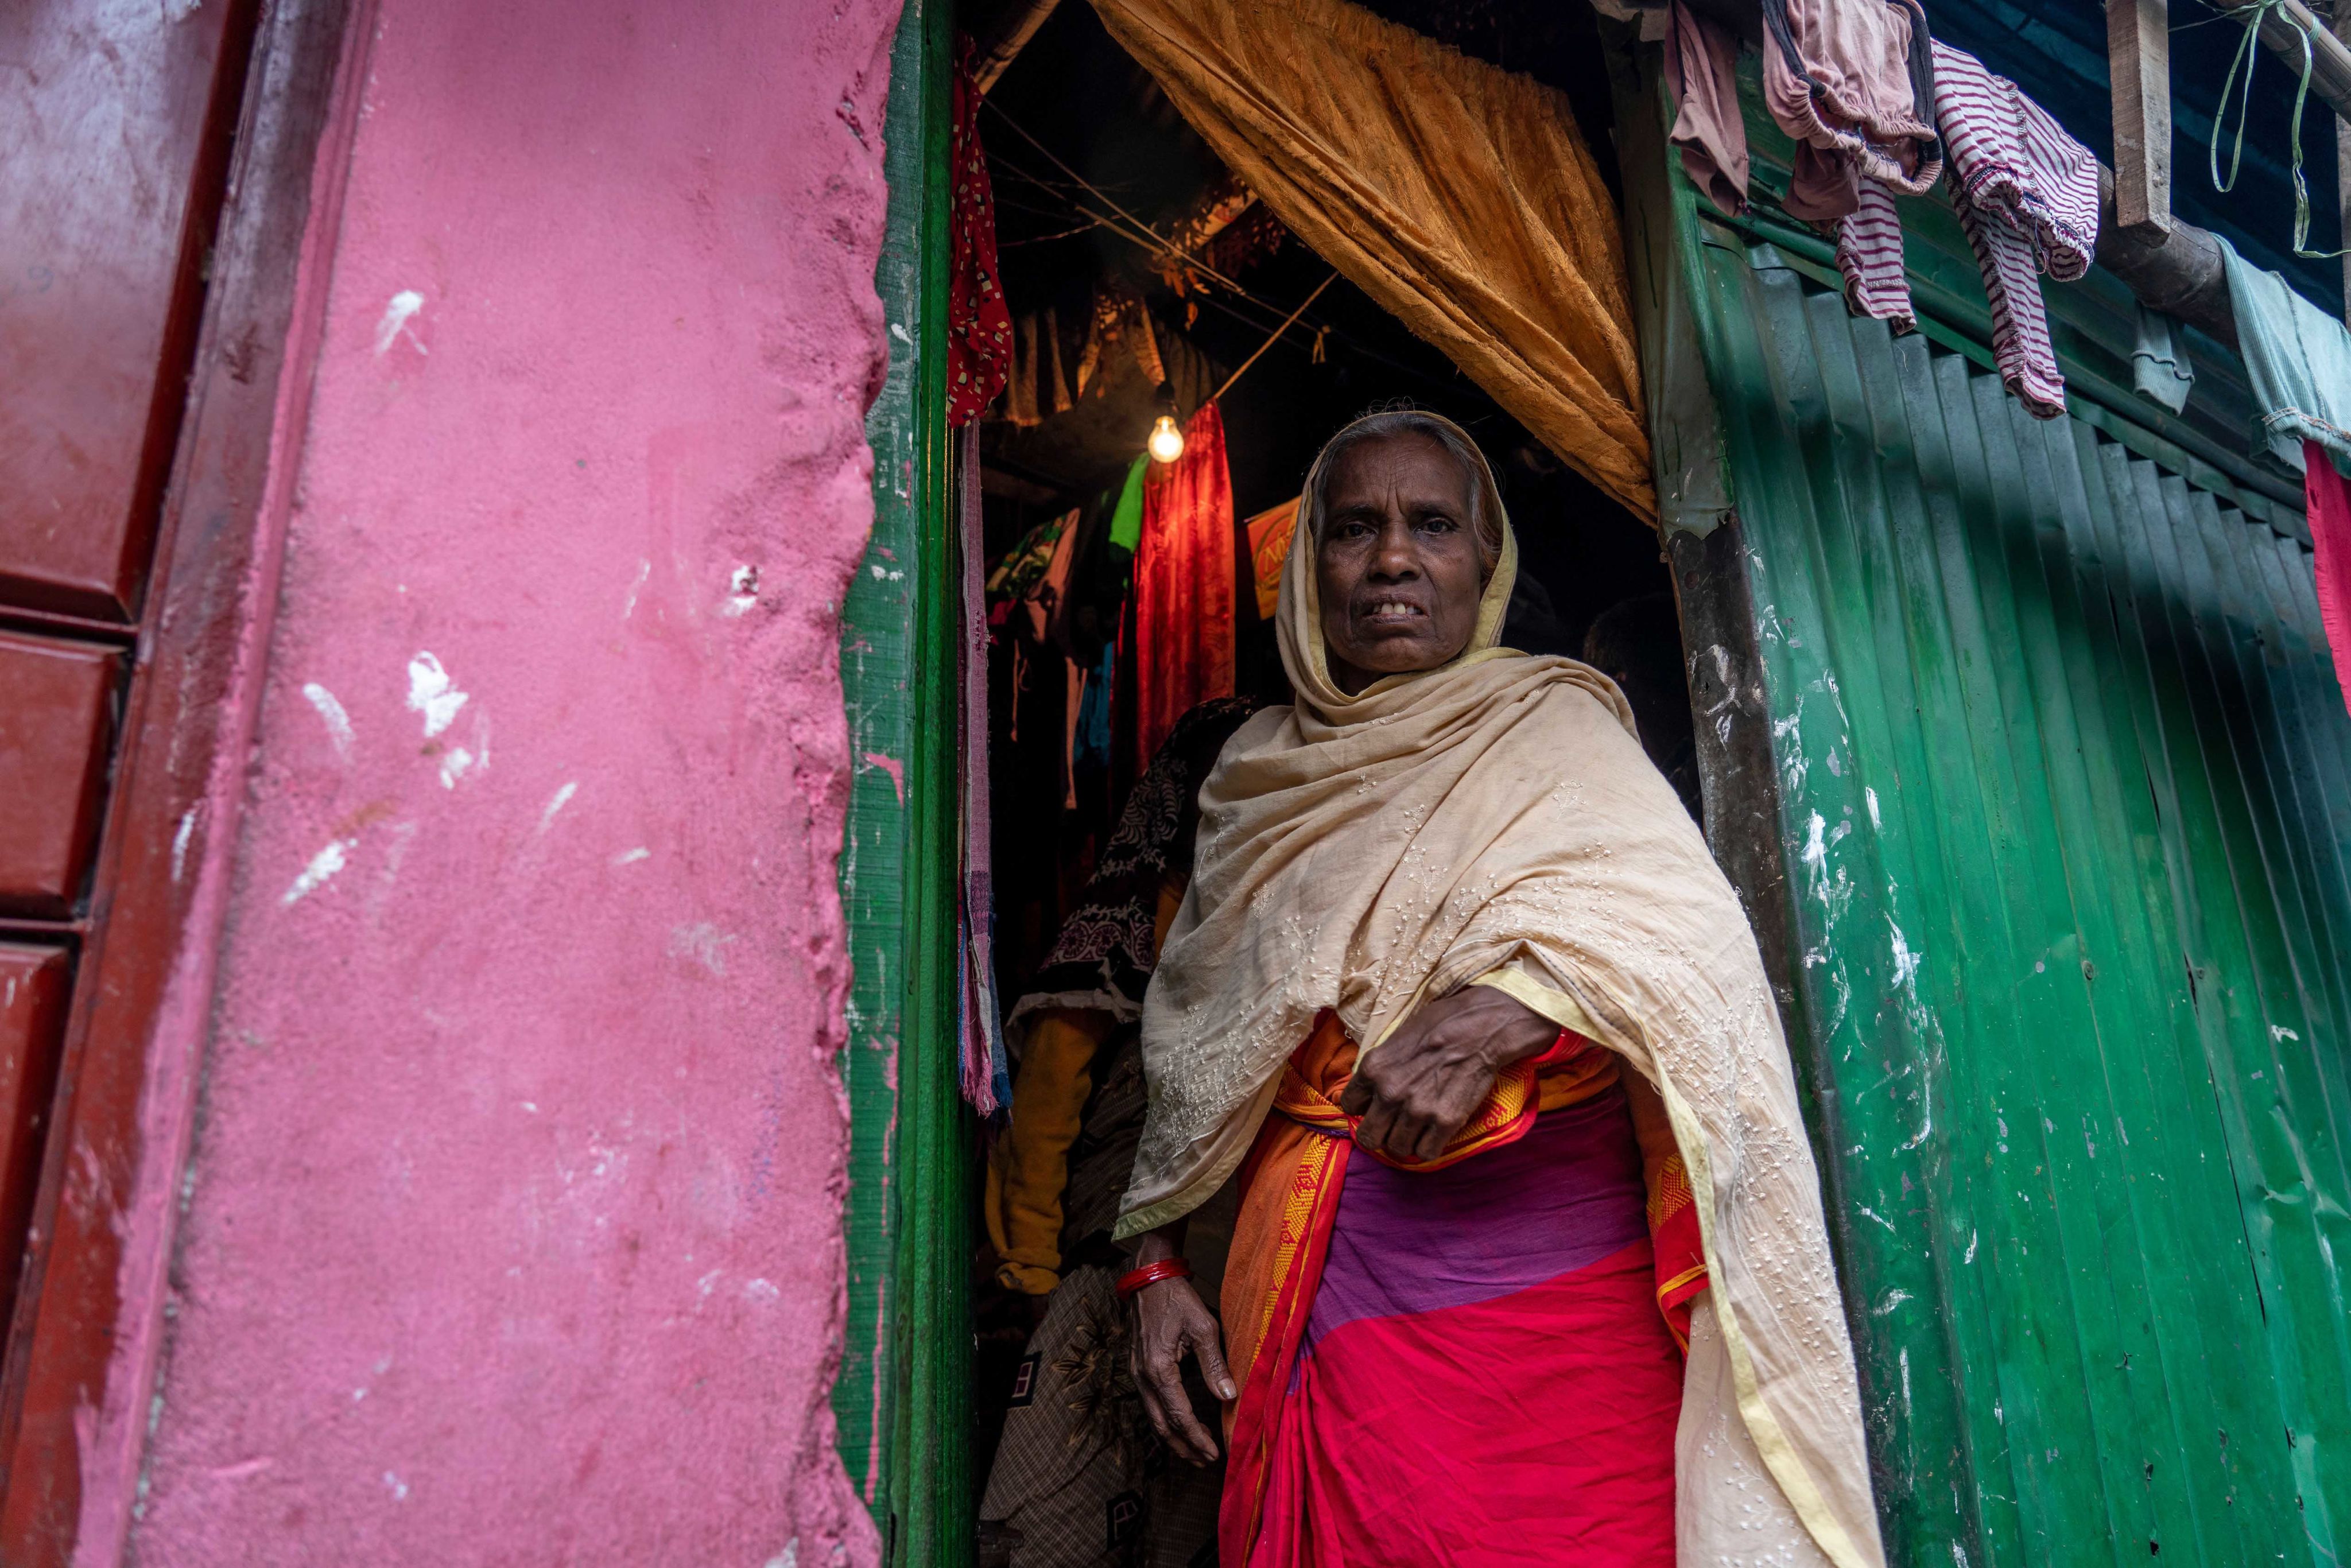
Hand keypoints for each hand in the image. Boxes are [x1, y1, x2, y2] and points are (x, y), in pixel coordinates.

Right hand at [1127, 1228, 1234, 1463]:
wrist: (1149, 1278)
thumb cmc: (1178, 1299)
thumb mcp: (1203, 1328)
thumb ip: (1214, 1364)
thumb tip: (1229, 1397)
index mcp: (1159, 1369)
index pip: (1180, 1415)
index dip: (1197, 1438)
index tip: (1214, 1453)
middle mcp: (1143, 1376)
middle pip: (1162, 1425)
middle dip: (1184, 1447)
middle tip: (1205, 1462)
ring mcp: (1137, 1373)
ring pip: (1153, 1418)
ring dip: (1173, 1439)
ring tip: (1193, 1454)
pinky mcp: (1138, 1368)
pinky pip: (1150, 1405)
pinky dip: (1164, 1422)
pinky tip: (1177, 1427)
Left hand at [1338, 985, 1559, 1161]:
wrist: (1482, 1028)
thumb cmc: (1440, 1024)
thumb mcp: (1396, 1037)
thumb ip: (1380, 1066)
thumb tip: (1370, 1088)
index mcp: (1373, 1068)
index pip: (1348, 1106)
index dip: (1362, 1108)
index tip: (1373, 1107)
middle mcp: (1390, 1093)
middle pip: (1368, 1137)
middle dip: (1378, 1134)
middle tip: (1391, 1127)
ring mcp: (1417, 1110)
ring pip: (1396, 1149)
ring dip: (1404, 1143)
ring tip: (1414, 1131)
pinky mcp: (1445, 1122)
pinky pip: (1425, 1154)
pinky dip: (1427, 1148)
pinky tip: (1432, 1135)